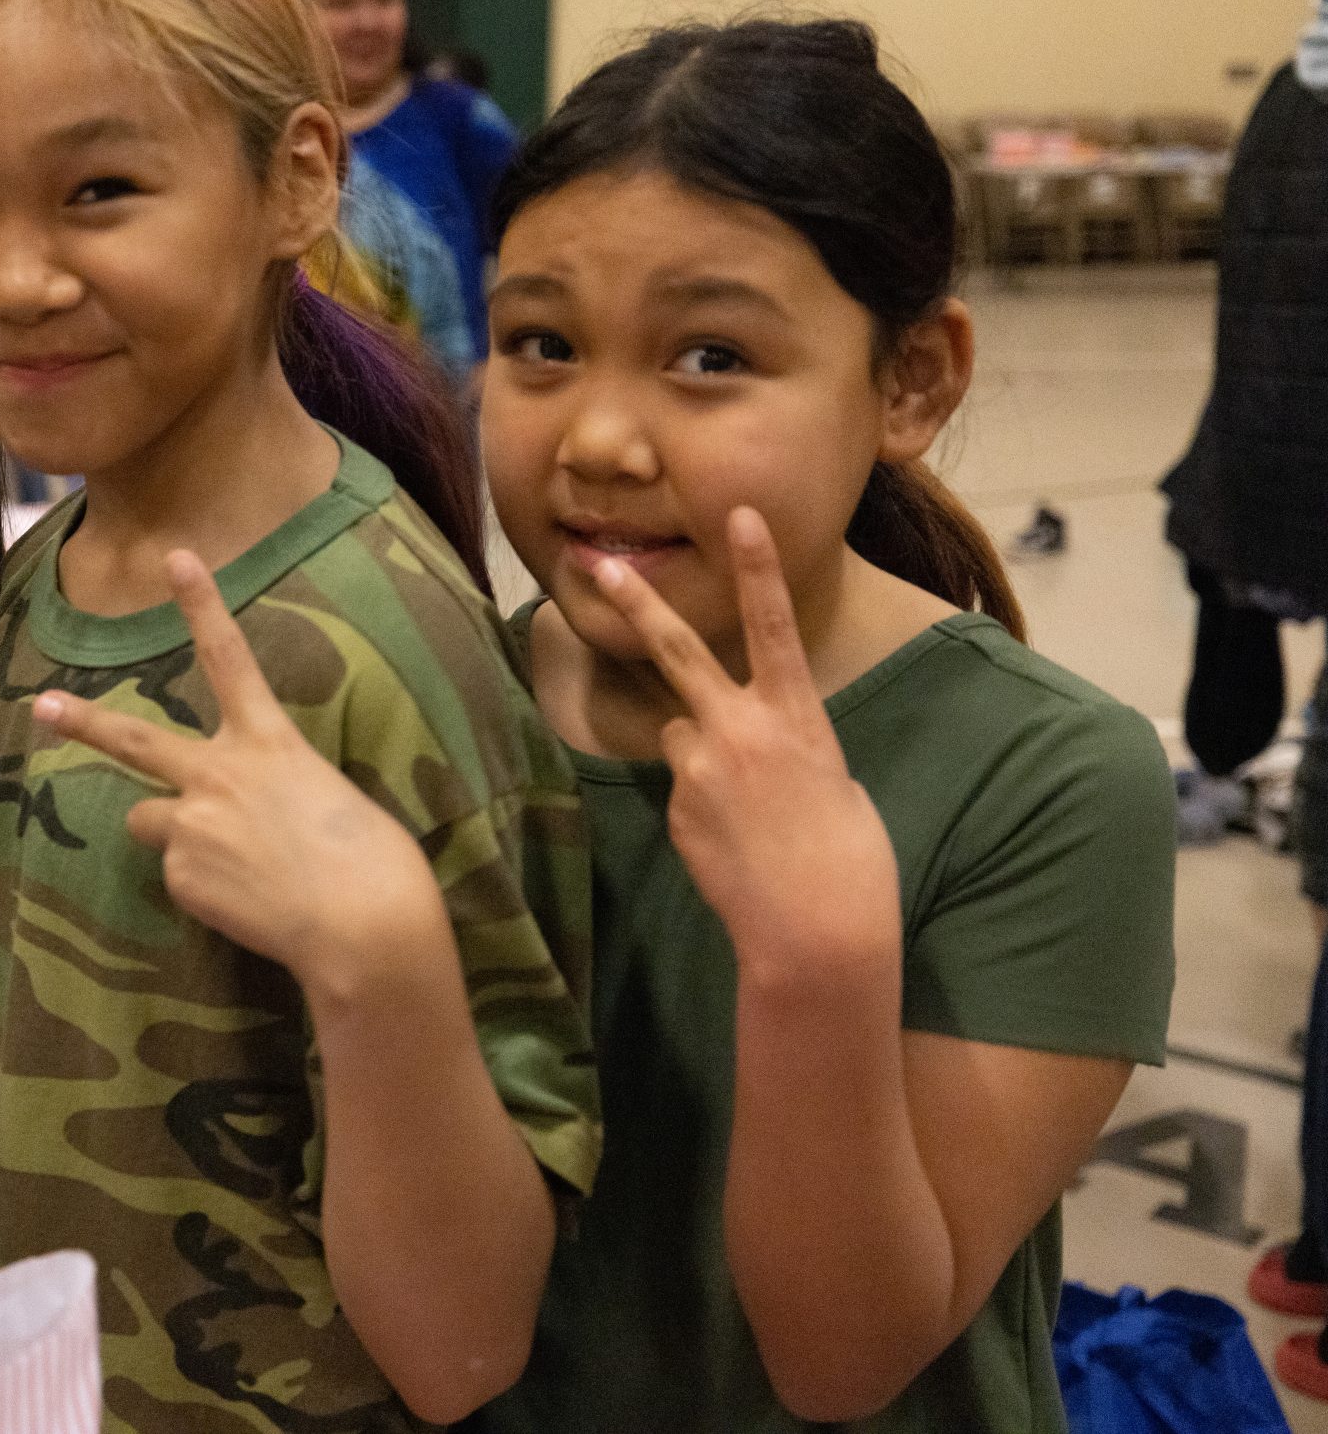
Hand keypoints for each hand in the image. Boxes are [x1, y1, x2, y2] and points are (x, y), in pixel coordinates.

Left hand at [31, 552, 445, 998]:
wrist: (364, 926)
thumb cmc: (372, 863)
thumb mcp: (324, 797)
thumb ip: (268, 789)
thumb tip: (235, 818)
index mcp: (269, 741)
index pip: (229, 657)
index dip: (201, 604)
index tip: (176, 558)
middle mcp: (218, 773)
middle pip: (134, 739)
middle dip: (84, 722)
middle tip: (43, 707)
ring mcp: (191, 824)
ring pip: (149, 821)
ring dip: (173, 833)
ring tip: (233, 865)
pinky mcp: (182, 875)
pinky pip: (177, 875)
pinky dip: (202, 885)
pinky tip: (245, 900)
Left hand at [584, 506, 901, 975]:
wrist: (814, 932)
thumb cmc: (849, 861)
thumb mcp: (834, 781)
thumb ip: (785, 742)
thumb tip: (747, 740)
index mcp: (798, 719)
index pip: (775, 626)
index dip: (758, 568)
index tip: (740, 515)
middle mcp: (740, 732)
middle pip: (678, 652)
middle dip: (638, 603)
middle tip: (597, 563)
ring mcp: (698, 770)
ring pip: (682, 733)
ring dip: (701, 751)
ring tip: (748, 808)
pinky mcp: (674, 808)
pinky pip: (682, 786)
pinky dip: (701, 801)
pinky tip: (733, 839)